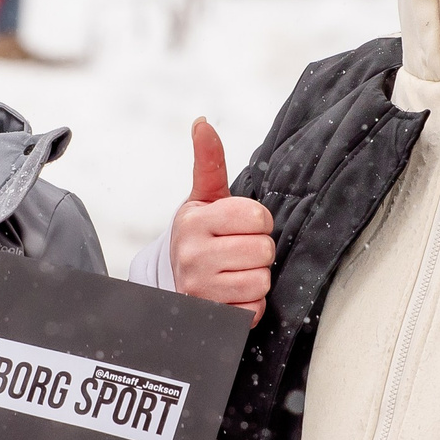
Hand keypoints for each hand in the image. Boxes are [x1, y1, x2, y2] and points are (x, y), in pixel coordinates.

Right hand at [171, 118, 274, 324]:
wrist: (176, 282)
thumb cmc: (200, 236)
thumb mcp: (203, 199)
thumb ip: (209, 162)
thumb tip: (202, 122)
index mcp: (194, 221)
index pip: (257, 216)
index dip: (257, 221)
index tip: (240, 226)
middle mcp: (192, 255)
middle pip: (264, 249)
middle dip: (258, 250)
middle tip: (238, 251)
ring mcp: (200, 289)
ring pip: (262, 280)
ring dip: (256, 278)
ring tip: (234, 272)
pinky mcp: (213, 317)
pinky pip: (255, 309)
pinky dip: (250, 304)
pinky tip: (232, 294)